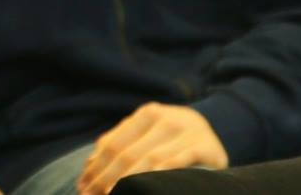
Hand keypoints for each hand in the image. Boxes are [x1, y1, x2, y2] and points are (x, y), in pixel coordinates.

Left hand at [76, 104, 226, 193]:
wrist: (216, 134)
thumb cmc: (174, 138)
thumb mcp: (149, 134)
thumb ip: (122, 144)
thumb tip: (89, 168)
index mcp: (146, 114)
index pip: (112, 144)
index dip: (95, 168)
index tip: (83, 187)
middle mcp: (165, 119)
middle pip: (126, 153)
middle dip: (105, 178)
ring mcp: (186, 131)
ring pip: (148, 159)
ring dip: (127, 181)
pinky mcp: (205, 147)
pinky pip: (176, 162)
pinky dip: (158, 174)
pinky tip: (145, 186)